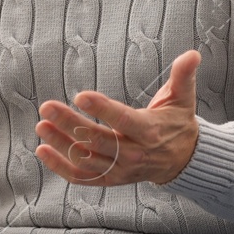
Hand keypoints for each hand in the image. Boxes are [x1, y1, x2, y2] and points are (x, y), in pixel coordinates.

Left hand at [35, 49, 202, 185]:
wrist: (182, 160)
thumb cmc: (177, 123)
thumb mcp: (183, 98)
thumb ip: (184, 75)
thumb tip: (192, 54)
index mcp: (149, 131)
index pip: (122, 120)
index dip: (102, 109)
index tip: (81, 96)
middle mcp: (134, 153)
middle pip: (98, 140)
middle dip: (70, 124)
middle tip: (47, 107)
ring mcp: (120, 169)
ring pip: (86, 159)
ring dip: (61, 144)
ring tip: (42, 126)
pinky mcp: (111, 179)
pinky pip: (83, 177)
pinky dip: (61, 167)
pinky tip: (43, 150)